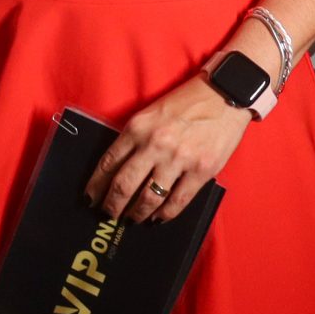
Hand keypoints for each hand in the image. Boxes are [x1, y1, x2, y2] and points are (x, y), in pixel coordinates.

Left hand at [84, 75, 249, 223]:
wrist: (224, 94)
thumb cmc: (186, 102)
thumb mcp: (151, 113)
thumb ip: (135, 138)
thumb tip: (119, 169)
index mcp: (138, 127)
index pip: (108, 162)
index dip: (96, 185)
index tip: (90, 197)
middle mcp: (155, 144)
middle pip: (124, 185)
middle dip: (112, 205)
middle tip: (108, 214)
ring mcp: (179, 159)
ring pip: (149, 197)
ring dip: (137, 213)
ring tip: (132, 218)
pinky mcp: (201, 171)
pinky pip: (177, 201)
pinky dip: (165, 214)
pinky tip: (158, 218)